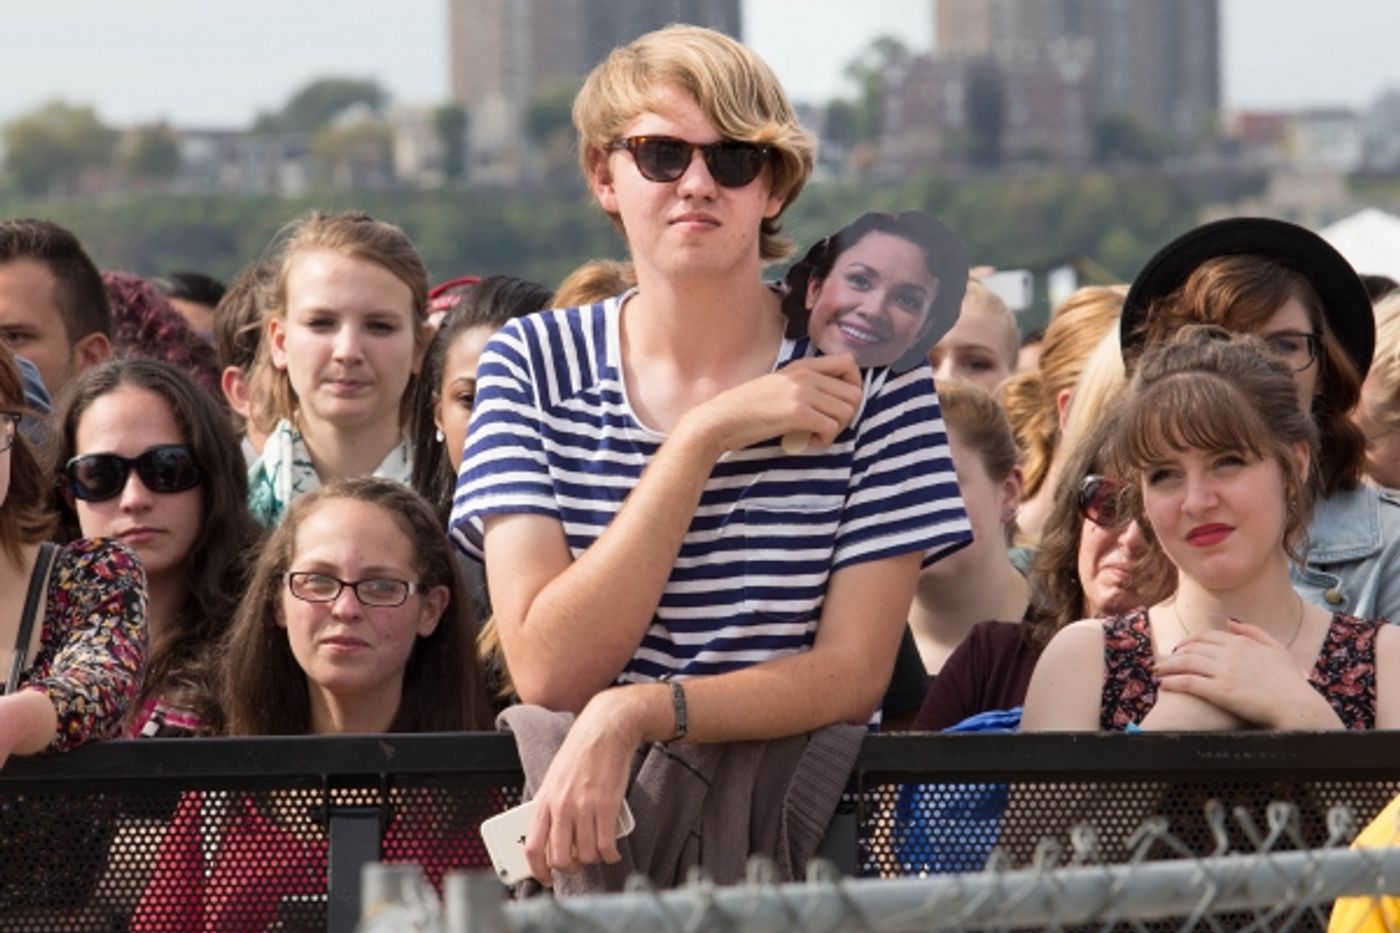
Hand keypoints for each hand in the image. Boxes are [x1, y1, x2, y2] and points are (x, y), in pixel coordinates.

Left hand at [522, 685, 659, 883]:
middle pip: (561, 858)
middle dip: (570, 868)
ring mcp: (585, 807)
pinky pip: (607, 845)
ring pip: (587, 854)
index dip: (538, 871)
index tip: (546, 878)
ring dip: (593, 860)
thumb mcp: (553, 780)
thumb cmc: (580, 755)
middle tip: (577, 864)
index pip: (533, 847)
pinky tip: (612, 852)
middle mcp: (562, 807)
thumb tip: (548, 838)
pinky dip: (610, 855)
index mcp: (544, 801)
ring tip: (597, 852)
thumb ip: (549, 808)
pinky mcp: (608, 806)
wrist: (605, 732)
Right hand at [680, 354, 862, 455]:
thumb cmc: (747, 409)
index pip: (849, 362)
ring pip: (847, 411)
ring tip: (815, 434)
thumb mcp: (778, 385)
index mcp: (802, 366)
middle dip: (846, 415)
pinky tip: (807, 442)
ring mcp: (802, 392)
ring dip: (836, 429)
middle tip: (825, 426)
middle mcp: (805, 375)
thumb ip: (804, 385)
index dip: (854, 385)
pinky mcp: (797, 413)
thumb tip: (831, 399)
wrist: (720, 420)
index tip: (838, 405)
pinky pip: (831, 428)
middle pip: (854, 392)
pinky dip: (824, 441)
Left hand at [1152, 620, 1340, 728]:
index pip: (1206, 637)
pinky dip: (1172, 681)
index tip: (1181, 647)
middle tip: (1165, 659)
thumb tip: (1230, 622)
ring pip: (1186, 663)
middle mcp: (1229, 654)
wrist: (1297, 706)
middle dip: (1175, 653)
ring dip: (1167, 666)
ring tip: (1157, 670)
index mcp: (1241, 643)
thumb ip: (1253, 632)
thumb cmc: (1289, 681)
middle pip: (1192, 648)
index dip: (1190, 641)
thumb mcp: (1276, 648)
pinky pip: (1188, 682)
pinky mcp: (1220, 691)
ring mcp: (1223, 672)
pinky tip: (1163, 684)